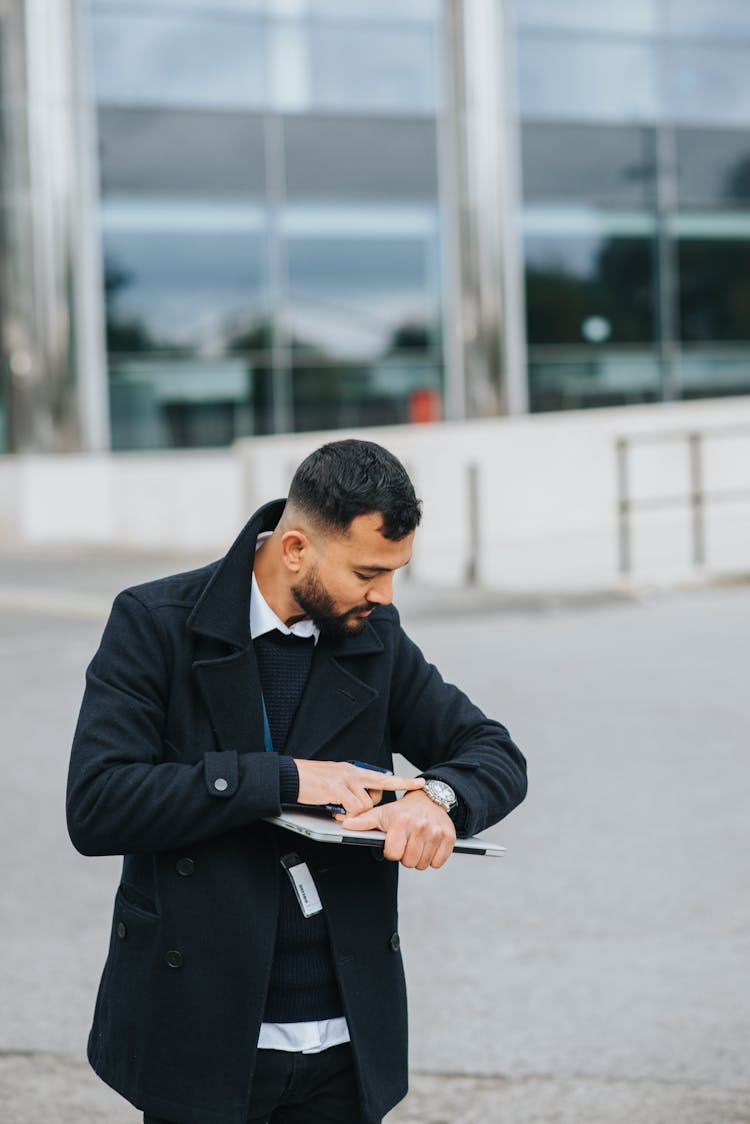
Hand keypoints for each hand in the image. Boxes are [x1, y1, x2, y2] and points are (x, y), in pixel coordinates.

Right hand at [294, 760, 424, 815]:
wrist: (290, 775)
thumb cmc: (310, 780)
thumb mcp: (335, 781)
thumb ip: (349, 788)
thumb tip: (358, 802)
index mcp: (354, 771)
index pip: (383, 778)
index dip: (403, 781)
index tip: (419, 783)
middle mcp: (352, 773)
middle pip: (376, 795)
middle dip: (369, 808)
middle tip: (351, 810)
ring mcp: (345, 780)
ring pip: (364, 805)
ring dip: (353, 813)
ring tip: (337, 810)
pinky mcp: (336, 788)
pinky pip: (353, 808)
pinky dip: (346, 815)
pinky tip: (334, 812)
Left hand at [336, 789, 455, 868]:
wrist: (430, 799)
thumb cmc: (403, 810)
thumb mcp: (382, 813)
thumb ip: (363, 821)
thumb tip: (345, 825)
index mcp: (401, 821)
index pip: (393, 854)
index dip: (391, 851)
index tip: (395, 842)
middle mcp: (420, 825)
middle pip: (409, 862)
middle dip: (406, 855)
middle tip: (407, 842)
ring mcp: (436, 832)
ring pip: (423, 864)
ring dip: (419, 858)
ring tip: (417, 843)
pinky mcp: (449, 837)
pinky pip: (438, 862)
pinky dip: (433, 858)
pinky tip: (428, 846)